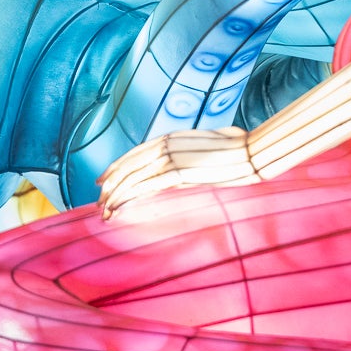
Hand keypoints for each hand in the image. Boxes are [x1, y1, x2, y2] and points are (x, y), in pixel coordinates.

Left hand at [97, 126, 257, 213]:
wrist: (252, 150)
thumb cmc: (237, 148)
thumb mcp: (208, 146)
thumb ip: (192, 152)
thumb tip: (191, 161)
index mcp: (170, 138)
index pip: (134, 154)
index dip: (116, 167)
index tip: (103, 180)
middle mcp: (165, 145)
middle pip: (127, 166)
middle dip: (110, 185)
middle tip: (98, 201)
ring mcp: (170, 158)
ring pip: (131, 177)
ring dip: (114, 195)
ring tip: (104, 211)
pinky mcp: (178, 173)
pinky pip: (145, 187)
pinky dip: (128, 198)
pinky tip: (118, 207)